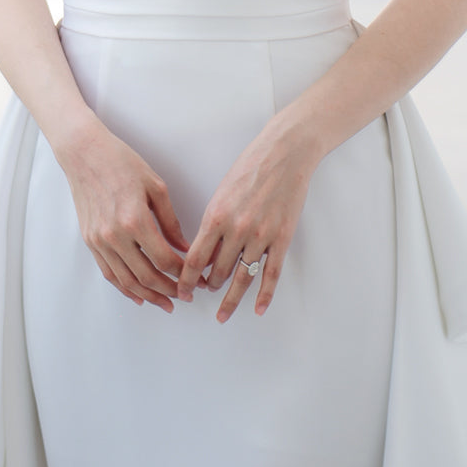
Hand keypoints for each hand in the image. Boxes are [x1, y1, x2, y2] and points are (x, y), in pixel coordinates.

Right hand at [60, 117, 203, 311]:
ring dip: (149, 296)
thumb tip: (184, 247)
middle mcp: (115, 236)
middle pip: (147, 276)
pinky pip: (109, 273)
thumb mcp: (155, 187)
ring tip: (166, 303)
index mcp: (135, 220)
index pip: (164, 259)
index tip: (195, 278)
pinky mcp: (90, 241)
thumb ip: (171, 221)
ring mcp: (100, 241)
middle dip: (170, 290)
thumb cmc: (121, 162)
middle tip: (186, 296)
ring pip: (127, 281)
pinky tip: (139, 295)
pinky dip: (125, 288)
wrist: (85, 153)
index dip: (183, 273)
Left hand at [176, 114, 320, 322]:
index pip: (195, 258)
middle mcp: (237, 229)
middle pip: (218, 272)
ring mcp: (261, 236)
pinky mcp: (282, 238)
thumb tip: (204, 254)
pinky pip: (271, 275)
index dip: (186, 279)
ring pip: (242, 278)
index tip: (181, 291)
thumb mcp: (221, 192)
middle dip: (208, 286)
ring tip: (222, 314)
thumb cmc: (250, 167)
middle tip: (203, 294)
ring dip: (230, 299)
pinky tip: (257, 309)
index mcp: (216, 215)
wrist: (284, 153)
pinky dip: (264, 296)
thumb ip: (212, 224)